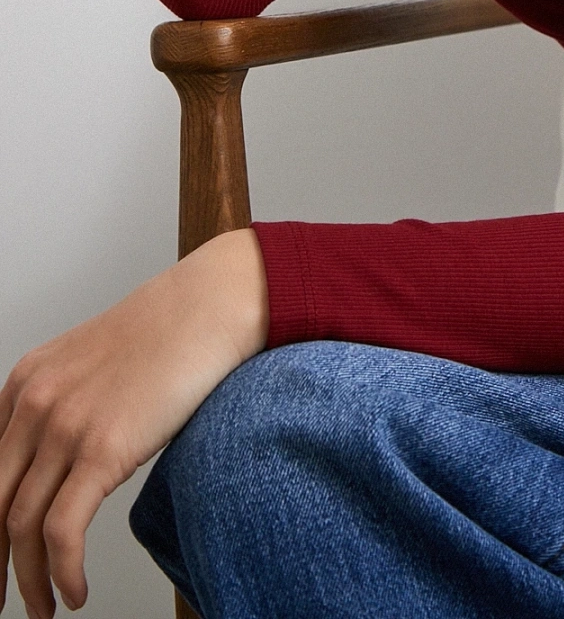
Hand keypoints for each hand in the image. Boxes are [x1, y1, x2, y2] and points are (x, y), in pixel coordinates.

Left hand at [0, 229, 267, 617]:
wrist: (211, 305)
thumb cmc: (169, 335)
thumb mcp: (93, 366)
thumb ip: (63, 407)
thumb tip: (60, 468)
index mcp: (25, 383)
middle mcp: (33, 403)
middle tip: (0, 598)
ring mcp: (65, 425)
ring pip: (21, 527)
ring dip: (29, 581)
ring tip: (45, 608)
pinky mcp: (103, 448)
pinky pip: (61, 532)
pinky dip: (61, 573)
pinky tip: (76, 590)